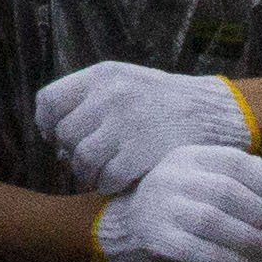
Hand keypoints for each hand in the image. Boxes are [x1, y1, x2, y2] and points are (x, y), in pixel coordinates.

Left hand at [37, 60, 257, 186]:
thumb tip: (54, 139)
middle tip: (82, 162)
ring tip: (96, 176)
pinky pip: (108, 176)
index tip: (55, 138)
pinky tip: (115, 184)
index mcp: (101, 76)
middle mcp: (110, 95)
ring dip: (85, 174)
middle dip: (69, 152)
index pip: (49, 100)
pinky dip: (106, 185)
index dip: (46, 124)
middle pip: (64, 133)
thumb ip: (88, 101)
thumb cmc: (163, 102)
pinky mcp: (144, 152)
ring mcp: (127, 124)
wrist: (215, 113)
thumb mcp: (124, 82)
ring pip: (82, 158)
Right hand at [89, 140, 261, 261]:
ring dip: (247, 237)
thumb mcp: (209, 176)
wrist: (132, 221)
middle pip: (227, 192)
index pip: (234, 161)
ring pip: (211, 220)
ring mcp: (162, 206)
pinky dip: (222, 259)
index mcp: (189, 156)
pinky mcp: (157, 237)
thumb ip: (248, 174)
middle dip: (261, 213)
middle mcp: (173, 177)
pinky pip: (193, 249)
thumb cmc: (184, 198)